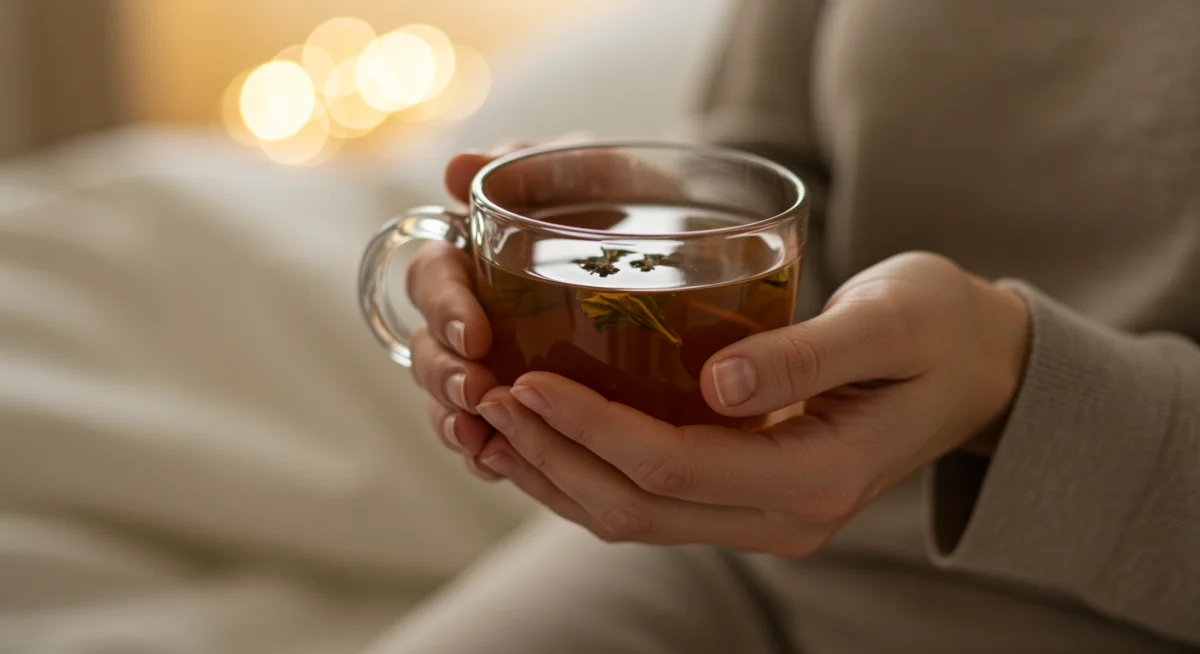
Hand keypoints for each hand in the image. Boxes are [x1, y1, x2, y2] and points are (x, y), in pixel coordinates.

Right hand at [410, 134, 665, 478]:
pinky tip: (496, 465)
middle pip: (430, 347)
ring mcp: (501, 358)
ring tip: (480, 440)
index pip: (433, 276)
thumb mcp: (594, 166)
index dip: (443, 307)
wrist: (691, 237)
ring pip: (452, 397)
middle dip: (444, 375)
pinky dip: (489, 450)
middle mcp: (478, 306)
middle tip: (478, 395)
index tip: (473, 333)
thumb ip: (532, 164)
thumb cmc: (632, 194)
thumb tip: (456, 169)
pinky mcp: (533, 398)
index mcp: (478, 249)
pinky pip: (495, 432)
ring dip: (456, 419)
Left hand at [472, 252, 1029, 553]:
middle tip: (488, 397)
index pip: (677, 469)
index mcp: (818, 478)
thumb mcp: (890, 323)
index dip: (596, 429)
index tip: (530, 378)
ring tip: (493, 419)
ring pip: (634, 517)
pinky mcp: (746, 493)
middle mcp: (784, 515)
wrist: (980, 366)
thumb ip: (808, 354)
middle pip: (638, 509)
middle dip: (555, 457)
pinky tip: (543, 432)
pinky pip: (650, 500)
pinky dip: (588, 469)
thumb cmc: (941, 328)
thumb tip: (718, 384)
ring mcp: (763, 514)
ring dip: (558, 473)